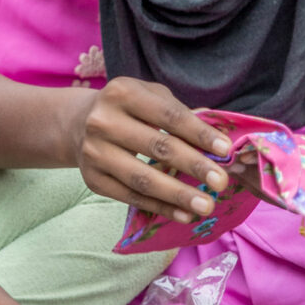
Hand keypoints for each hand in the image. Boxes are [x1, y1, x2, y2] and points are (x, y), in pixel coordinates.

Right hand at [71, 77, 232, 222]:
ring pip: (143, 179)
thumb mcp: (149, 97)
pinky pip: (131, 198)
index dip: (198, 133)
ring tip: (206, 205)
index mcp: (122, 92)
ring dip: (178, 194)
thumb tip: (216, 136)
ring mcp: (95, 152)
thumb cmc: (127, 108)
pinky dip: (160, 207)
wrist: (78, 123)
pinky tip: (183, 213)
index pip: (168, 115)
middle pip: (157, 147)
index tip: (225, 149)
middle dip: (194, 165)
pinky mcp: (92, 180)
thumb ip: (178, 112)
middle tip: (221, 181)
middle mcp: (103, 120)